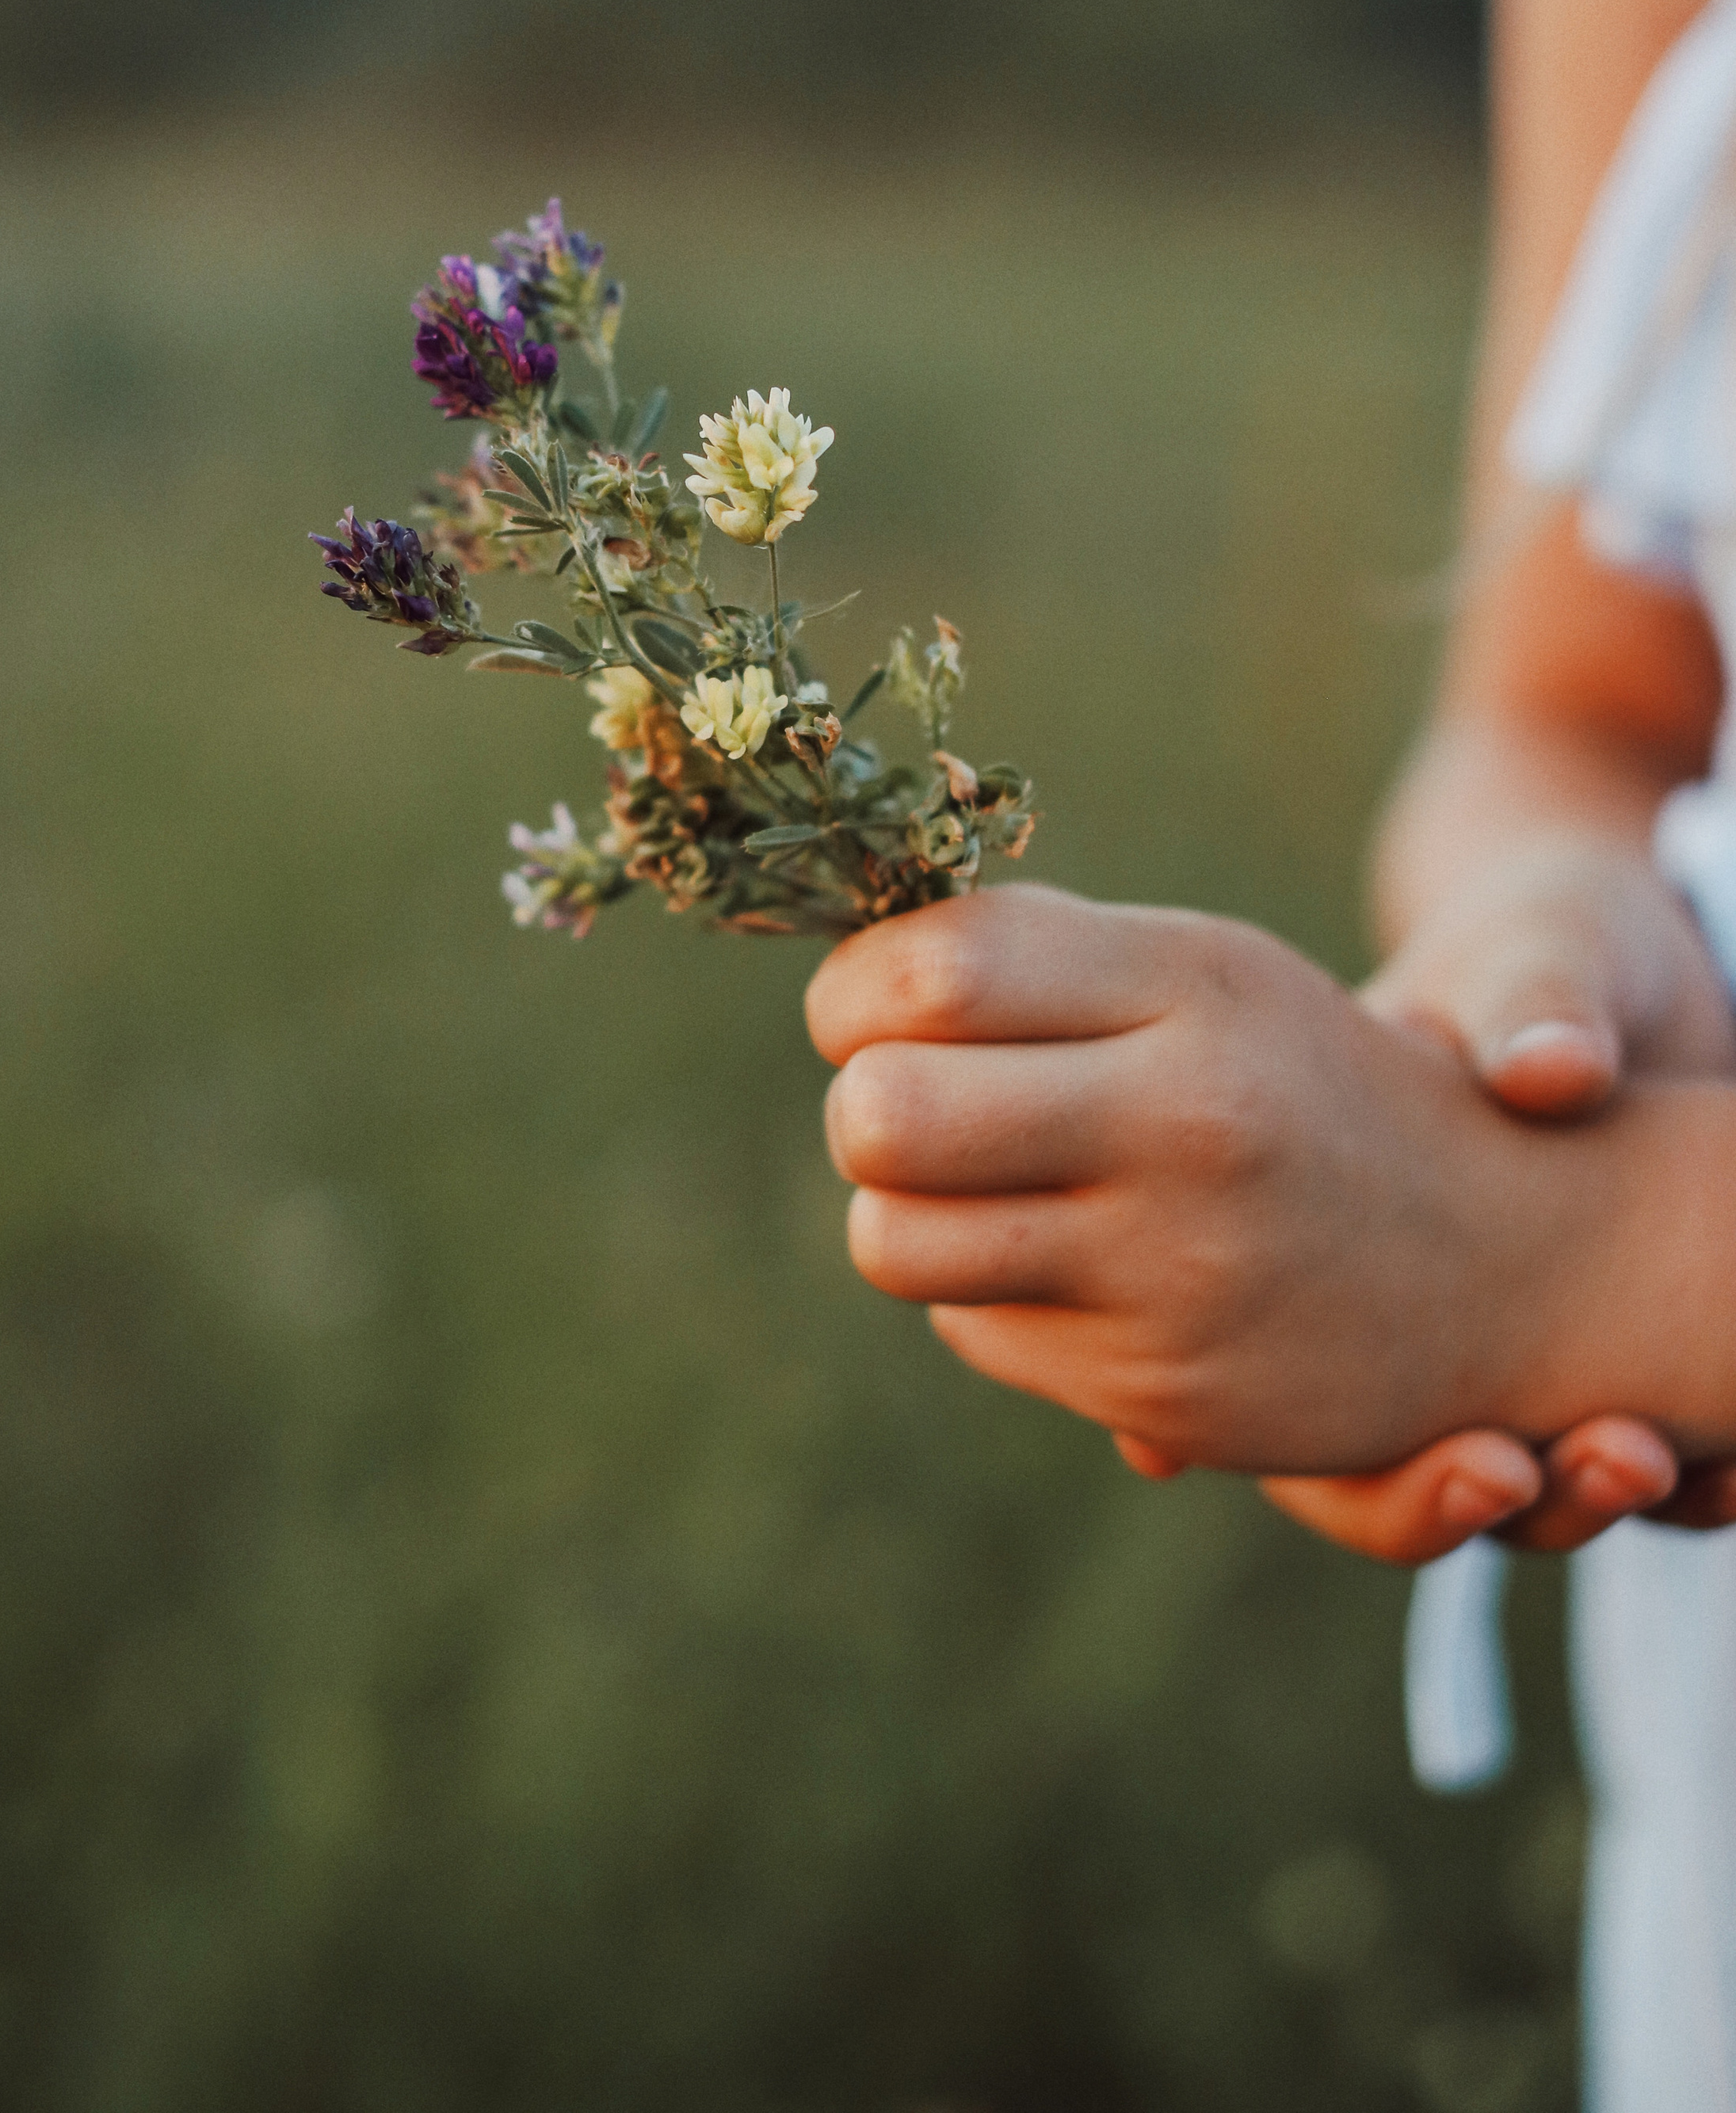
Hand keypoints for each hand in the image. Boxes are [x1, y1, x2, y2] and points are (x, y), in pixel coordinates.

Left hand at [810, 885, 1617, 1476]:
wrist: (1499, 1251)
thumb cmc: (1289, 1076)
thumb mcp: (1193, 971)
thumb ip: (1026, 957)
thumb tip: (844, 987)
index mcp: (1188, 983)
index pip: (932, 973)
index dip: (854, 993)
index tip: (868, 1010)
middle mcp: (1185, 1120)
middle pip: (880, 1117)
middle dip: (860, 1107)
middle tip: (903, 1100)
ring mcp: (1173, 1267)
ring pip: (891, 1242)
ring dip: (901, 1211)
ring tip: (974, 1184)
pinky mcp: (1163, 1387)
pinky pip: (971, 1327)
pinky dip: (989, 1295)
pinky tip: (1079, 1267)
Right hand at [1260, 838, 1735, 1560]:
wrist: (1634, 978)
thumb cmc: (1545, 950)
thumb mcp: (1534, 952)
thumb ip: (1528, 1000)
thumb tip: (1548, 1070)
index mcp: (1318, 1247)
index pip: (1282, 1416)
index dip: (1357, 1476)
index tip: (1479, 1458)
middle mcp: (1406, 1332)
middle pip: (1404, 1485)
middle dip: (1493, 1502)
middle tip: (1610, 1456)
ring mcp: (1522, 1362)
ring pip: (1532, 1499)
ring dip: (1596, 1503)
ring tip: (1664, 1459)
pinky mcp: (1630, 1368)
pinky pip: (1654, 1468)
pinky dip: (1700, 1483)